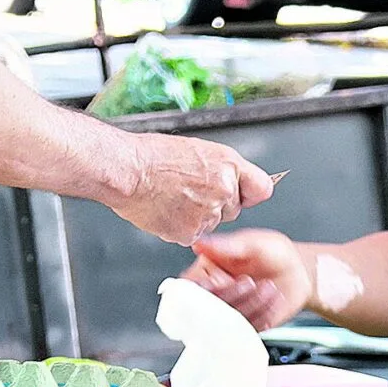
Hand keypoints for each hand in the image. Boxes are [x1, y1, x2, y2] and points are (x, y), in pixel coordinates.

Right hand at [114, 135, 275, 244]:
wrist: (127, 171)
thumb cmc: (152, 156)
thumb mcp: (198, 150)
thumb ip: (222, 169)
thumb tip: (234, 180)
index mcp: (229, 165)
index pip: (261, 188)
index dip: (248, 192)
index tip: (242, 194)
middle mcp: (223, 190)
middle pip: (233, 209)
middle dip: (216, 205)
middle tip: (190, 193)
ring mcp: (208, 214)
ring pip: (212, 224)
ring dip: (197, 217)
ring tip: (173, 199)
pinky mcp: (190, 232)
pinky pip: (193, 236)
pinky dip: (180, 228)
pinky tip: (166, 211)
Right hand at [185, 229, 314, 329]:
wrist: (299, 271)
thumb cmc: (274, 252)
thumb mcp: (253, 242)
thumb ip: (226, 246)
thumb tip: (198, 244)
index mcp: (207, 270)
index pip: (191, 286)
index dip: (208, 286)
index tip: (226, 279)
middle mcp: (214, 294)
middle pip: (208, 306)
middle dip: (233, 294)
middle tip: (250, 281)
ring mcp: (229, 312)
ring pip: (229, 320)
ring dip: (252, 303)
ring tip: (269, 286)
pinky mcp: (246, 326)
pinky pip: (249, 328)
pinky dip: (264, 313)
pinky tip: (274, 298)